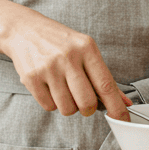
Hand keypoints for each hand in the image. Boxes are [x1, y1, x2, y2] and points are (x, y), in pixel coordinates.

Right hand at [0, 10, 132, 120]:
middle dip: (88, 109)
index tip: (123, 119)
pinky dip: (52, 102)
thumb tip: (124, 101)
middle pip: (87, 102)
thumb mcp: (85, 50)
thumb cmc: (60, 42)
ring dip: (69, 106)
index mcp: (87, 48)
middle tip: (84, 102)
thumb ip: (104, 76)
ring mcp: (49, 68)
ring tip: (64, 89)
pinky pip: (49, 106)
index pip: (106, 85)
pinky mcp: (31, 78)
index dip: (116, 107)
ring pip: (67, 108)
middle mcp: (68, 57)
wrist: (24, 30)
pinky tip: (49, 87)